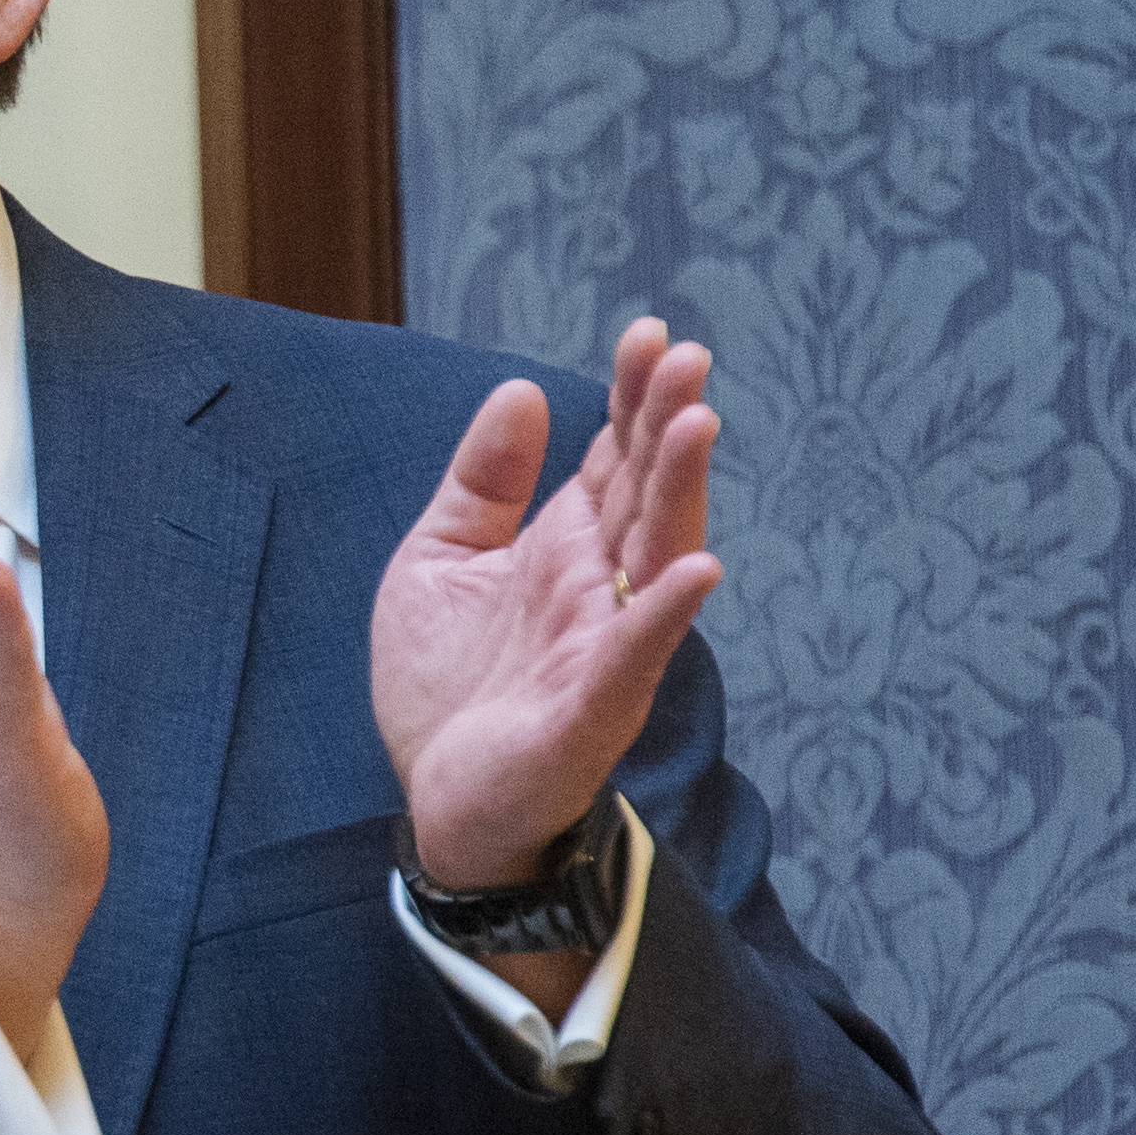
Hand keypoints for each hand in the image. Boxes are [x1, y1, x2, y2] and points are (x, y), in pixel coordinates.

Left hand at [373, 319, 723, 895]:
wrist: (441, 800)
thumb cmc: (448, 686)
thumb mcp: (439, 560)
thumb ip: (480, 483)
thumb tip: (522, 391)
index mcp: (564, 548)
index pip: (612, 459)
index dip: (631, 398)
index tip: (648, 334)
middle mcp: (598, 588)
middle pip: (645, 491)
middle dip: (665, 422)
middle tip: (685, 355)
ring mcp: (604, 645)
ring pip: (655, 554)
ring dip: (679, 488)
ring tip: (696, 420)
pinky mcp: (592, 706)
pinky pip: (637, 652)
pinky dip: (666, 611)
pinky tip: (695, 566)